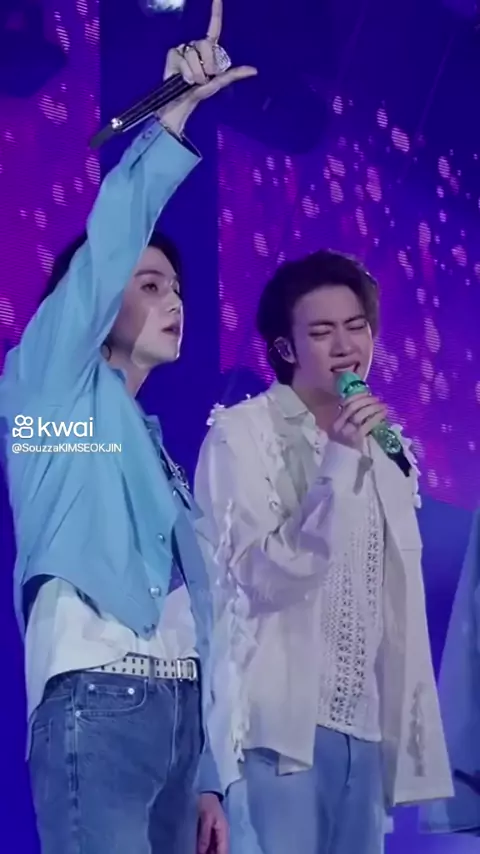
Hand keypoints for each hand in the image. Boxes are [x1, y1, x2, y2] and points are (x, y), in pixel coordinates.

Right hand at [159, 0, 256, 135]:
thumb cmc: (202, 91)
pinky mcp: (173, 54)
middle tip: (206, 77)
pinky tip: (183, 78)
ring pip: (192, 55)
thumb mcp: (220, 82)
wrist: (184, 101)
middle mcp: (196, 45)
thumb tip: (255, 70)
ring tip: (193, 80)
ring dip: (195, 73)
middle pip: (205, 45)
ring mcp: (184, 49)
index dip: (216, 12)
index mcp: (210, 49)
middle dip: (207, 65)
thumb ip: (235, 74)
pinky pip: (181, 59)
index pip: (214, 26)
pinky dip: (184, 72)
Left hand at [197, 793, 228, 853]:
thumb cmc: (207, 803)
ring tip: (196, 853)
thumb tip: (202, 852)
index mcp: (223, 832)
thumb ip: (205, 835)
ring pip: (215, 850)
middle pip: (220, 852)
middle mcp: (222, 835)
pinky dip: (205, 850)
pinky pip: (210, 846)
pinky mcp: (211, 833)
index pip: (224, 851)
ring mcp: (217, 835)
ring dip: (208, 853)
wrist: (206, 793)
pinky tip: (198, 851)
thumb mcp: (206, 818)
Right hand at [329, 392, 386, 451]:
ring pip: (360, 413)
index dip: (357, 396)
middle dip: (367, 400)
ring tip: (383, 406)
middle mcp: (339, 424)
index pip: (345, 403)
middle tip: (377, 399)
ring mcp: (347, 430)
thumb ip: (348, 420)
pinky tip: (383, 414)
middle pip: (353, 406)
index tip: (367, 394)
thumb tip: (364, 406)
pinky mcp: (356, 437)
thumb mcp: (342, 431)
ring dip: (373, 407)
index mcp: (335, 420)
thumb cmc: (343, 447)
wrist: (341, 464)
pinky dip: (376, 416)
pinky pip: (368, 423)